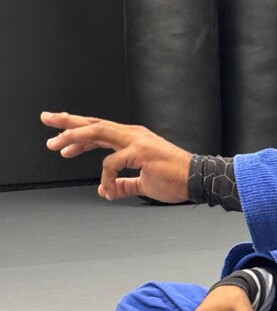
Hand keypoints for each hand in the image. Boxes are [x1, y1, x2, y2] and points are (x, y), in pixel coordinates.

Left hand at [41, 111, 190, 203]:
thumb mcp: (143, 183)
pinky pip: (111, 164)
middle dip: (68, 121)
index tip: (59, 136)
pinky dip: (106, 179)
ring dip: (75, 136)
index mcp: (133, 139)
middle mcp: (133, 135)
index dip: (78, 132)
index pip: (100, 130)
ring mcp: (137, 141)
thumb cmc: (174, 179)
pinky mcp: (140, 153)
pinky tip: (108, 191)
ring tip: (58, 145)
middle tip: (46, 119)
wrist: (196, 179)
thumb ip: (124, 185)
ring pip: (98, 132)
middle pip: (94, 124)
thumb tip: (106, 191)